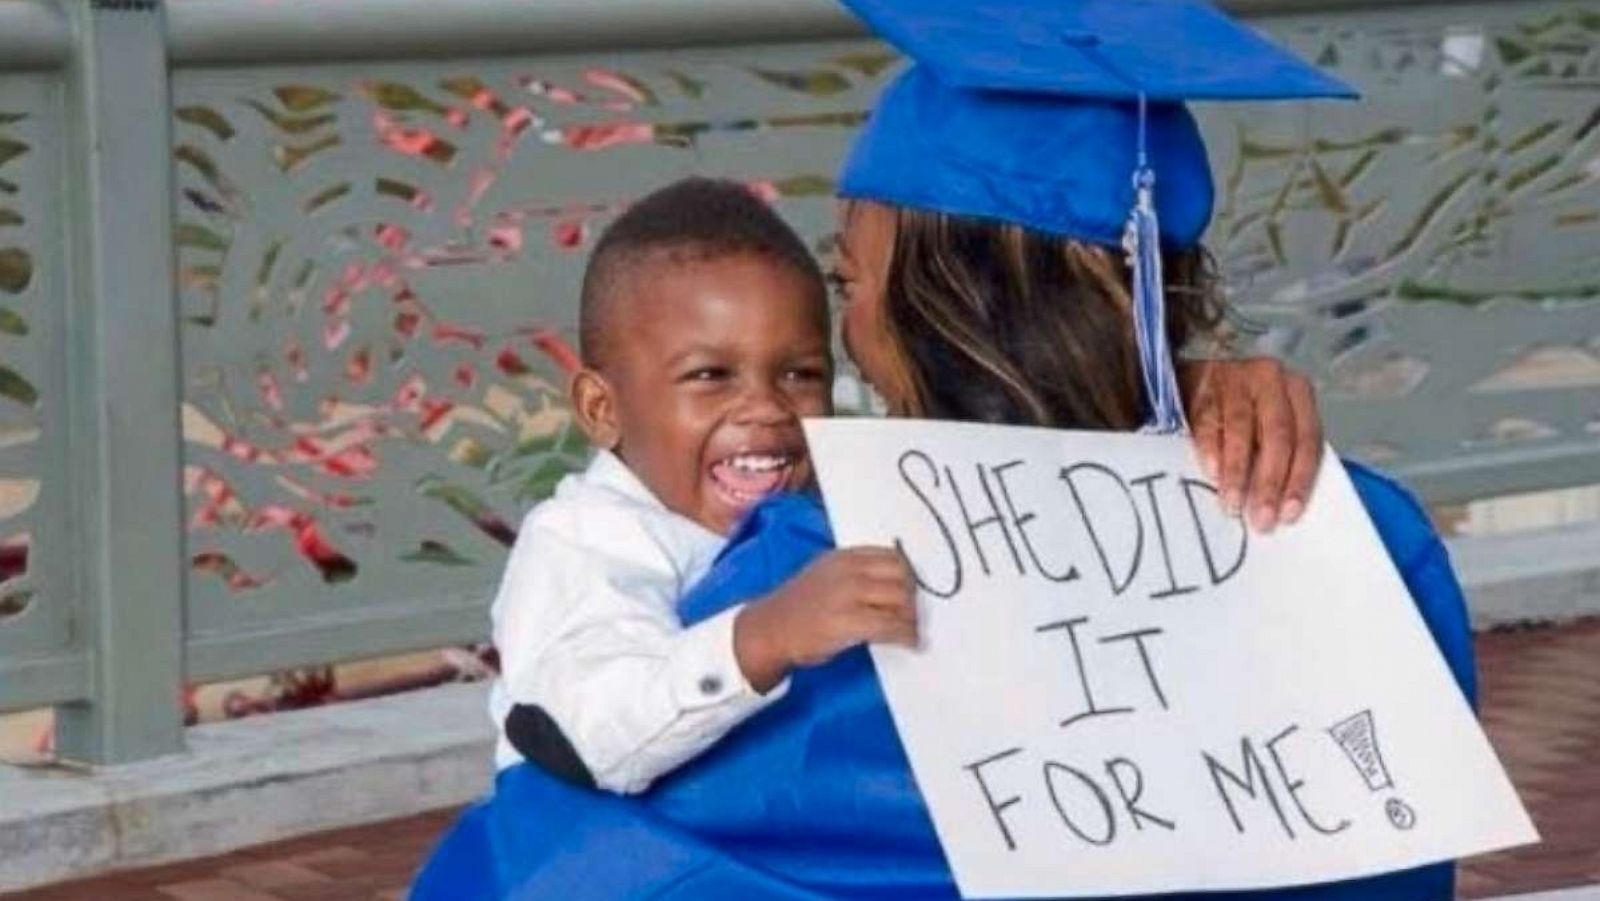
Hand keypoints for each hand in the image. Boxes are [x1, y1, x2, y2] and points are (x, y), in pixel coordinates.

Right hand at [734, 547, 916, 692]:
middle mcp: (850, 571)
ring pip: (901, 600)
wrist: (768, 630)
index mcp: (844, 557)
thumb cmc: (796, 607)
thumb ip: (854, 572)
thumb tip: (891, 582)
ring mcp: (850, 595)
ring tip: (912, 629)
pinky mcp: (851, 622)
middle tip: (912, 613)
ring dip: (912, 617)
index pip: (892, 556)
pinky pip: (892, 626)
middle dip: (912, 596)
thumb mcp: (824, 574)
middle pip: (902, 576)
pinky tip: (910, 642)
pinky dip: (907, 636)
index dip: (907, 574)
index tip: (910, 589)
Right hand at [1179, 357, 1321, 533]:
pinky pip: (1208, 420)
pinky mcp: (1202, 384)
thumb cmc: (1242, 407)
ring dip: (1237, 472)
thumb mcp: (1268, 421)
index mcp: (1298, 392)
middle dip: (1269, 481)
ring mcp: (1235, 380)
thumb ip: (1281, 451)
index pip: (1307, 439)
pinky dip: (1210, 450)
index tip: (1288, 513)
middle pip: (1278, 435)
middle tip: (1260, 517)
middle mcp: (1271, 381)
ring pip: (1241, 429)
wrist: (1198, 377)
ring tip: (1231, 504)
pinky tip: (1211, 473)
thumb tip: (1282, 504)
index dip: (1299, 479)